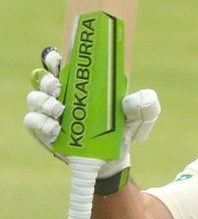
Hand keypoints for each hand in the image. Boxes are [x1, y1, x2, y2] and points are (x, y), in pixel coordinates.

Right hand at [24, 47, 160, 177]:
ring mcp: (51, 114)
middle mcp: (64, 96)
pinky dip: (40, 122)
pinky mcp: (44, 132)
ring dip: (43, 101)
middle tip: (58, 88)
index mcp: (83, 86)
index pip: (63, 64)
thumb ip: (145, 106)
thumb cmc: (123, 132)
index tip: (58, 58)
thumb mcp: (140, 118)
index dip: (55, 58)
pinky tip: (55, 129)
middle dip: (47, 80)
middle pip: (43, 78)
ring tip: (60, 111)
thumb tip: (141, 97)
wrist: (114, 160)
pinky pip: (31, 121)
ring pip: (34, 98)